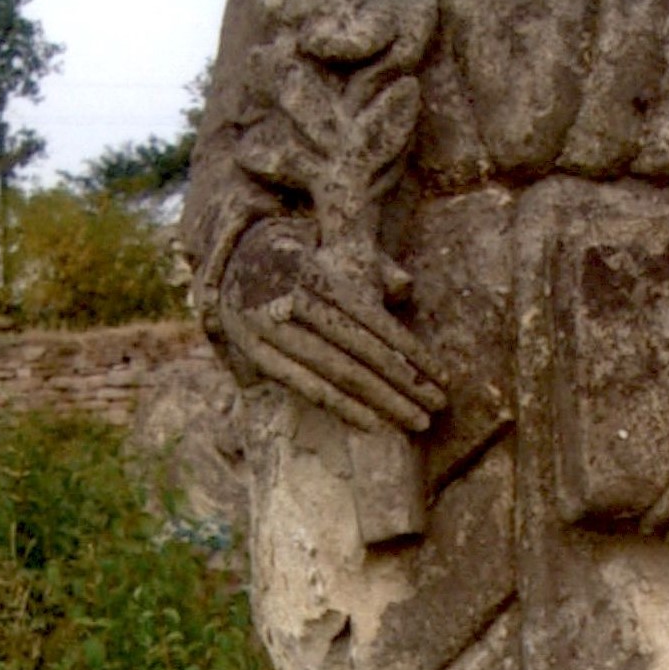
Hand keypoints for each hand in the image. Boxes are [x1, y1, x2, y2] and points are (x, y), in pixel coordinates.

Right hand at [222, 251, 446, 437]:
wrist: (227, 259)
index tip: (441, 376)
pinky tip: (373, 424)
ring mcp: (264, 327)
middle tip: (438, 406)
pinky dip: (340, 406)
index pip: (368, 317)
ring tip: (415, 421)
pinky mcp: (253, 353)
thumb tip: (405, 287)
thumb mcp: (330, 245)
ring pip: (334, 371)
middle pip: (356, 348)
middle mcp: (283, 296)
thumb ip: (368, 262)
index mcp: (308, 268)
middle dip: (402, 381)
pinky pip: (303, 387)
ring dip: (379, 400)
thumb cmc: (299, 254)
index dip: (407, 348)